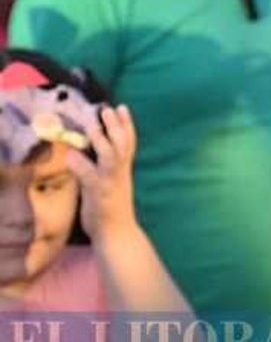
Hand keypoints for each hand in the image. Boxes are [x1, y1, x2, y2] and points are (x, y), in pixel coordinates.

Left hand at [65, 107, 138, 240]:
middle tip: (108, 108)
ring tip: (92, 126)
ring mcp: (111, 183)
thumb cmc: (111, 210)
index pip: (128, 143)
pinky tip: (72, 156)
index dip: (126, 125)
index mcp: (123, 170)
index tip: (122, 107)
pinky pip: (90, 178)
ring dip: (102, 141)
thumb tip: (85, 152)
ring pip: (110, 158)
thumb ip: (102, 169)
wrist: (118, 234)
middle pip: (122, 145)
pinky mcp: (99, 195)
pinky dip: (82, 166)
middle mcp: (120, 173)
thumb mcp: (110, 185)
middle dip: (116, 126)